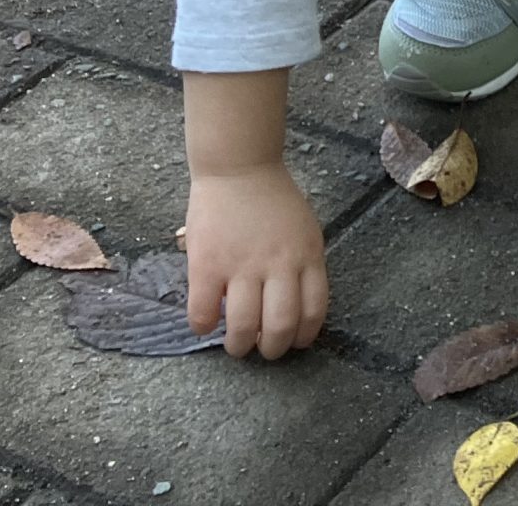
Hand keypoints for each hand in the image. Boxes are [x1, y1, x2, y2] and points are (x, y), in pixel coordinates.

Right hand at [184, 162, 328, 358]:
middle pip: (281, 325)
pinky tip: (206, 322)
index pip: (314, 310)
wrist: (239, 166)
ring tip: (236, 345)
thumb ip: (302, 265)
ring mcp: (241, 265)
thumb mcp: (303, 230)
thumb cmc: (272, 199)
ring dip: (239, 346)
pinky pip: (203, 312)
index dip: (304, 336)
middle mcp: (278, 264)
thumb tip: (297, 310)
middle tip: (263, 350)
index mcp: (307, 255)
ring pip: (244, 326)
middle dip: (273, 349)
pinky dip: (204, 326)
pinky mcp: (207, 264)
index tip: (294, 342)